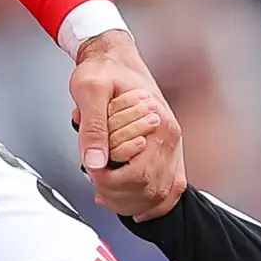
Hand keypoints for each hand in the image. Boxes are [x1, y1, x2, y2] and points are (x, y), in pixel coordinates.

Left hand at [74, 30, 185, 217]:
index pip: (137, 174)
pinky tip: (131, 203)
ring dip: (130, 202)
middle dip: (116, 193)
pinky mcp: (167, 150)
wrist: (114, 56)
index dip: (108, 180)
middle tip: (95, 180)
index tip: (90, 169)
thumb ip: (92, 127)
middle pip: (149, 190)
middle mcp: (171, 137)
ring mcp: (172, 145)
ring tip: (106, 193)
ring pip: (160, 195)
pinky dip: (150, 203)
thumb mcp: (88, 90)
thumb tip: (95, 162)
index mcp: (158, 123)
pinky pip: (169, 187)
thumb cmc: (103, 70)